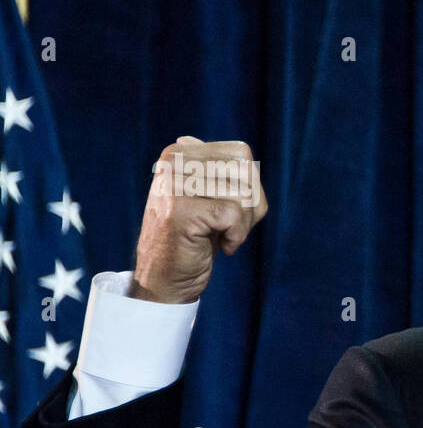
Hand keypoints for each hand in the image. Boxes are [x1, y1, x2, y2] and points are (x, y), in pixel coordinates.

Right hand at [129, 136, 268, 302]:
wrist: (166, 278)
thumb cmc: (195, 238)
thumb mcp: (212, 198)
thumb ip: (226, 172)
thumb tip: (242, 150)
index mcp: (179, 154)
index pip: (241, 154)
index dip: (250, 185)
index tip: (230, 209)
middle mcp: (173, 163)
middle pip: (246, 171)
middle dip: (251, 205)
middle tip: (231, 226)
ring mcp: (174, 186)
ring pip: (243, 193)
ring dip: (244, 224)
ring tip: (224, 236)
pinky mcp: (181, 211)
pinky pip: (235, 214)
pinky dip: (237, 236)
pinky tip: (222, 246)